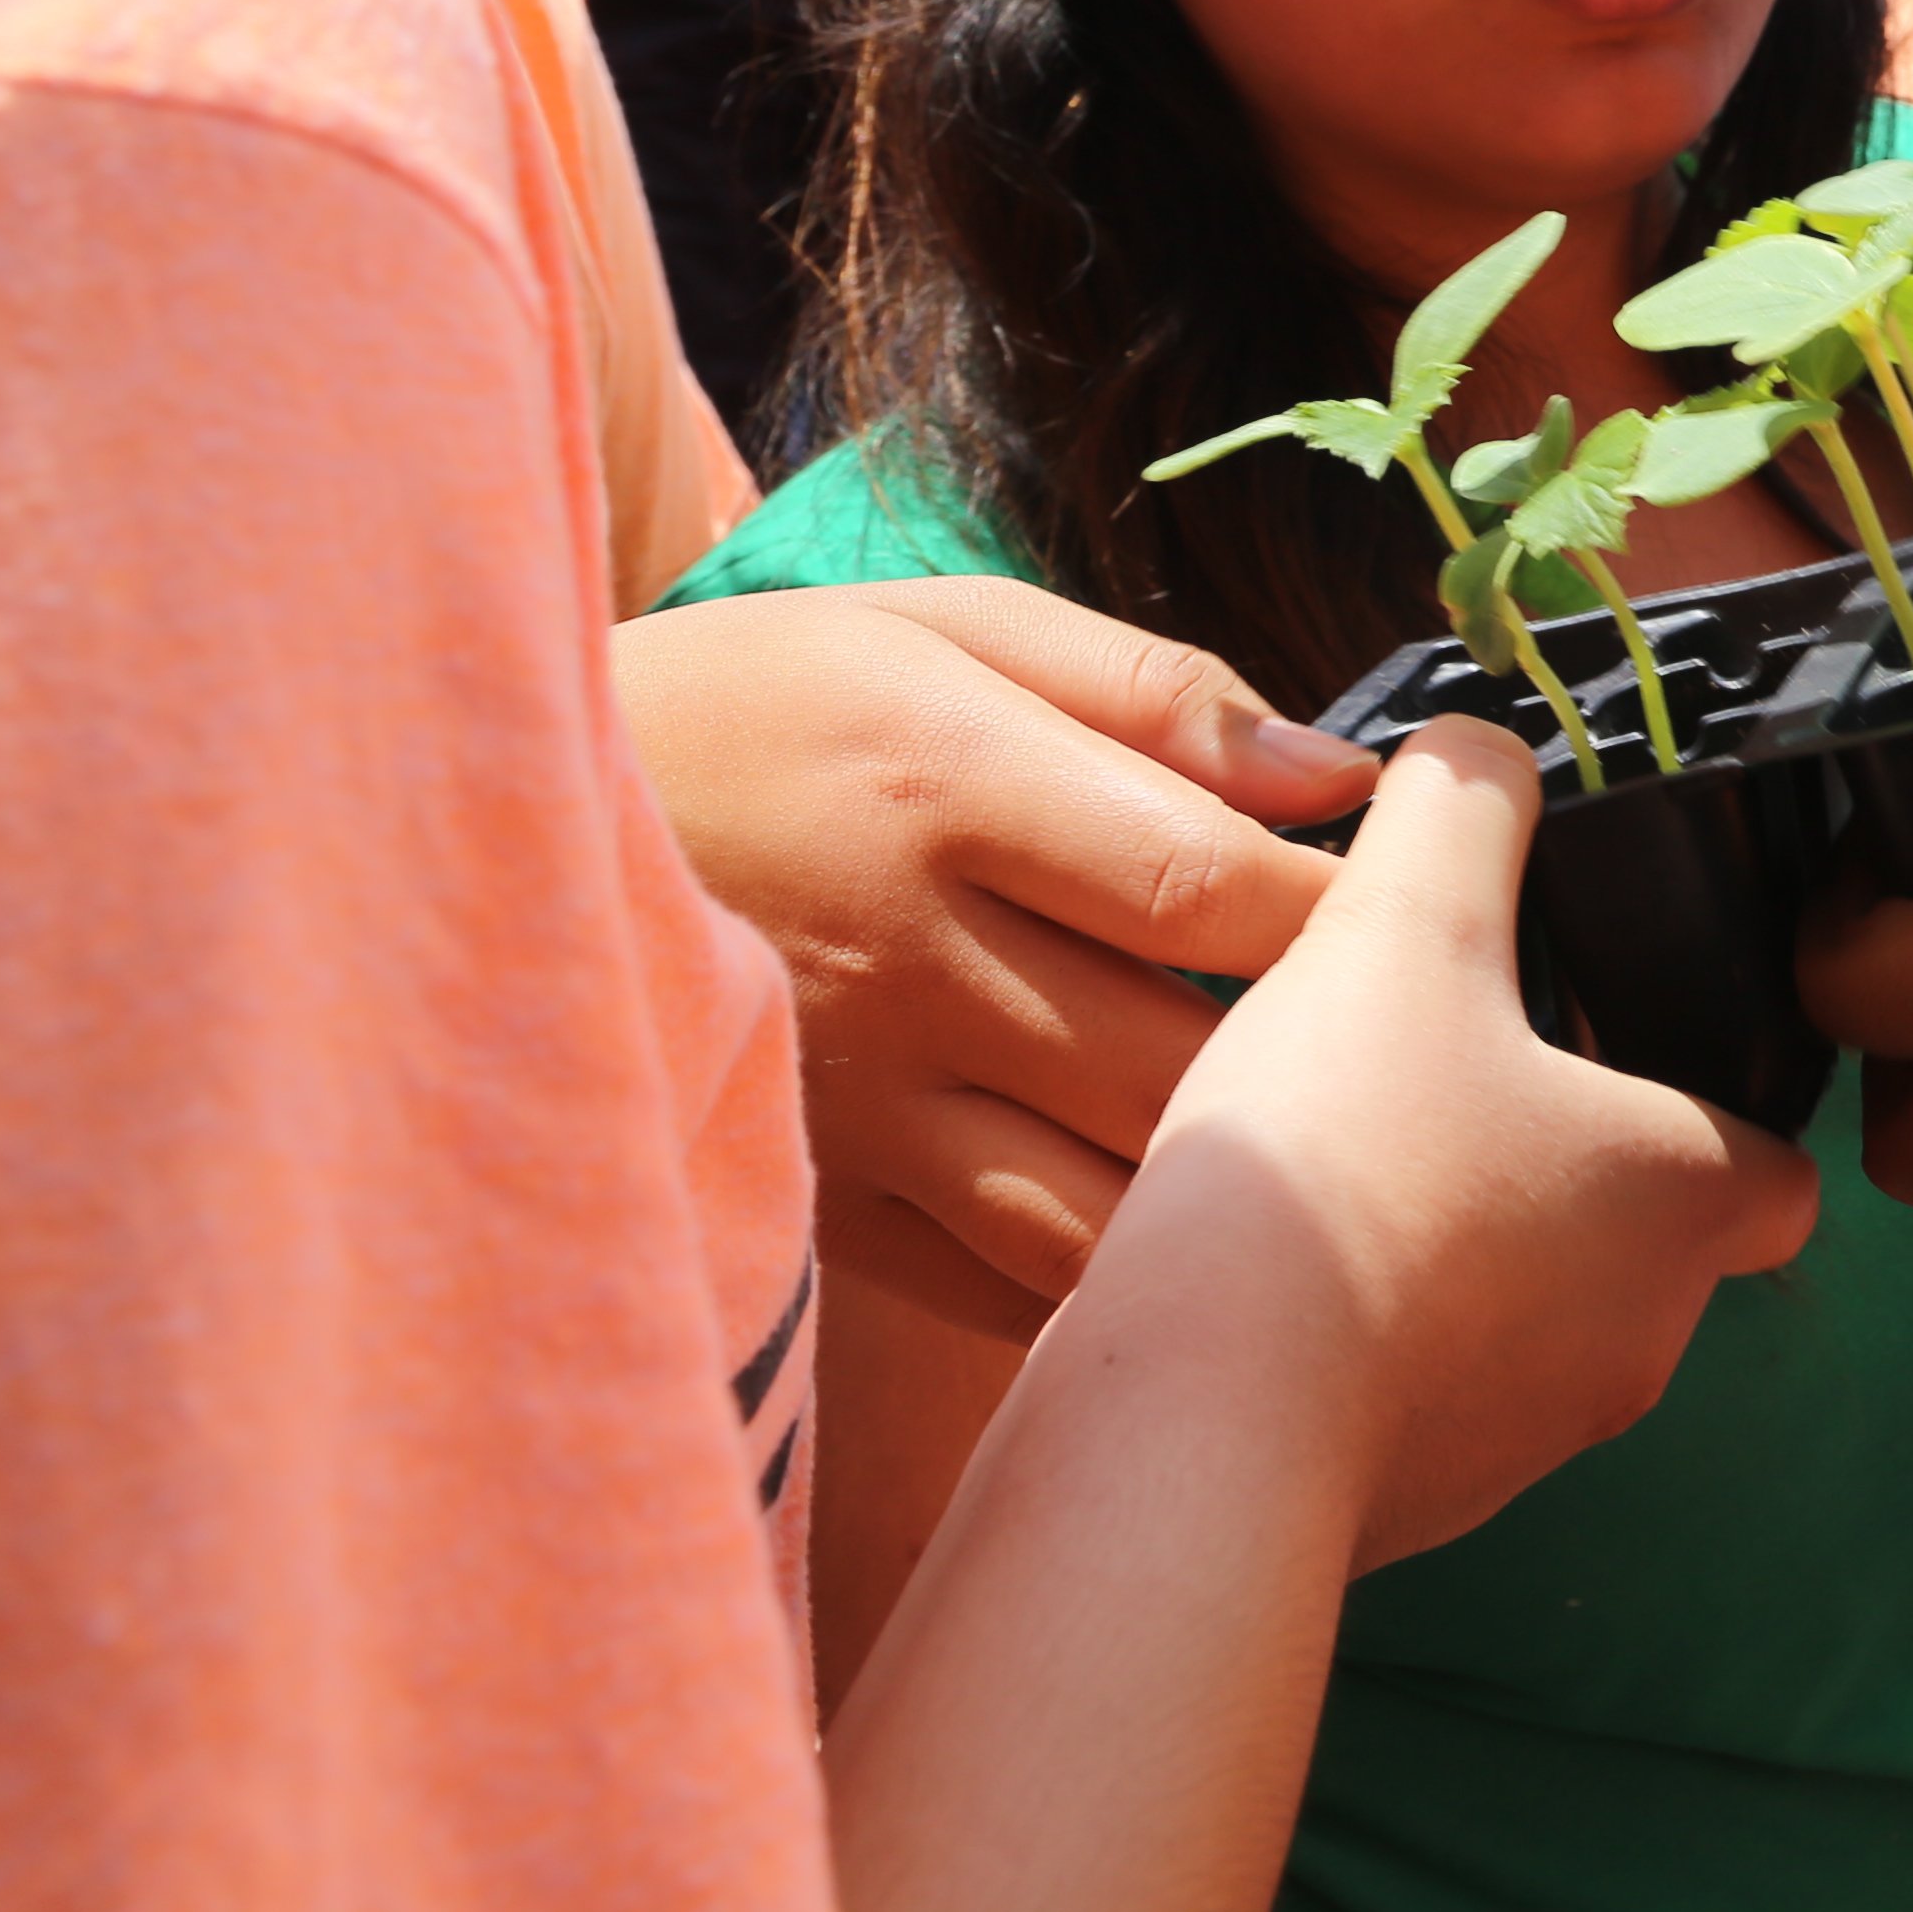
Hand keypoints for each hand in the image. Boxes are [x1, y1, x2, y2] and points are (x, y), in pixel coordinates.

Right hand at [615, 578, 1375, 1338]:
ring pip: (1112, 1200)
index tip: (1425, 912)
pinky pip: (1008, 1277)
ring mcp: (859, 1103)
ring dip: (1238, 1206)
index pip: (1212, 887)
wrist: (487, 828)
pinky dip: (1121, 1275)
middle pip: (1184, 1060)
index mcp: (951, 791)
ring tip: (1331, 1172)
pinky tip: (1196, 1250)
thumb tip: (1337, 772)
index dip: (1350, 915)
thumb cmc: (759, 704)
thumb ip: (1149, 694)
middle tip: (1417, 1060)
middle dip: (1330, 1073)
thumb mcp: (939, 633)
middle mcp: (910, 962)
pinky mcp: (820, 1200)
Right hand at [1116, 716, 1819, 1569]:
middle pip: (1645, 1249)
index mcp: (1683, 1206)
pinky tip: (1269, 1283)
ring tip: (1345, 1173)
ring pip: (1523, 1333)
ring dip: (1455, 1263)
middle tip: (1459, 1088)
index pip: (1781, 1176)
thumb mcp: (1402, 929)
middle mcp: (1635, 1345)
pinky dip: (1362, 1348)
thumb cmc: (1343, 1165)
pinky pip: (1408, 1408)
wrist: (1198, 1422)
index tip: (1640, 1057)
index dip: (1729, 1115)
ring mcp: (1520, 1447)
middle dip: (1565, 1178)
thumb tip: (1483, 748)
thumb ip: (1459, 815)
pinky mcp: (1404, 1513)